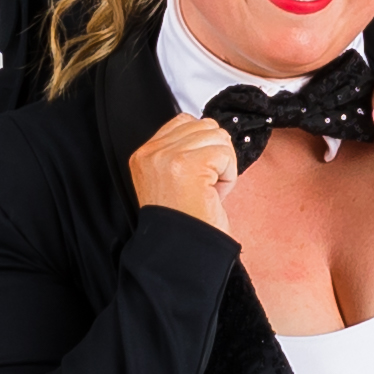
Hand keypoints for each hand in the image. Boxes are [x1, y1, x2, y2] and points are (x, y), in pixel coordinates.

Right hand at [128, 112, 243, 235]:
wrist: (182, 251)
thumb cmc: (183, 223)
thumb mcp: (171, 180)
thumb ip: (182, 152)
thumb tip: (212, 132)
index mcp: (144, 154)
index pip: (184, 122)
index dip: (203, 146)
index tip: (199, 174)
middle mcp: (152, 152)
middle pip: (205, 126)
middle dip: (215, 155)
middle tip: (204, 186)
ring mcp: (168, 157)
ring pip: (218, 138)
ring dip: (223, 166)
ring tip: (208, 190)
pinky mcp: (188, 165)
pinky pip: (225, 154)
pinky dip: (228, 177)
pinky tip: (214, 194)